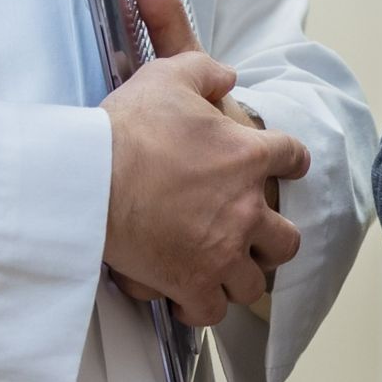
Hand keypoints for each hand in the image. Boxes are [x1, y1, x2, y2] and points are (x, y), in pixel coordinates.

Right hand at [104, 0, 309, 325]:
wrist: (88, 176)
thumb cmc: (128, 127)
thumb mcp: (169, 76)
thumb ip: (205, 70)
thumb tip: (226, 76)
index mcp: (248, 157)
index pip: (293, 159)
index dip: (291, 163)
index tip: (286, 168)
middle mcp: (246, 208)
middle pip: (286, 240)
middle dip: (272, 242)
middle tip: (251, 237)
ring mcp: (222, 251)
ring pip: (254, 283)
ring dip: (239, 278)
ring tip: (221, 271)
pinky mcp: (191, 283)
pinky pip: (212, 311)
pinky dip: (202, 308)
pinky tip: (189, 299)